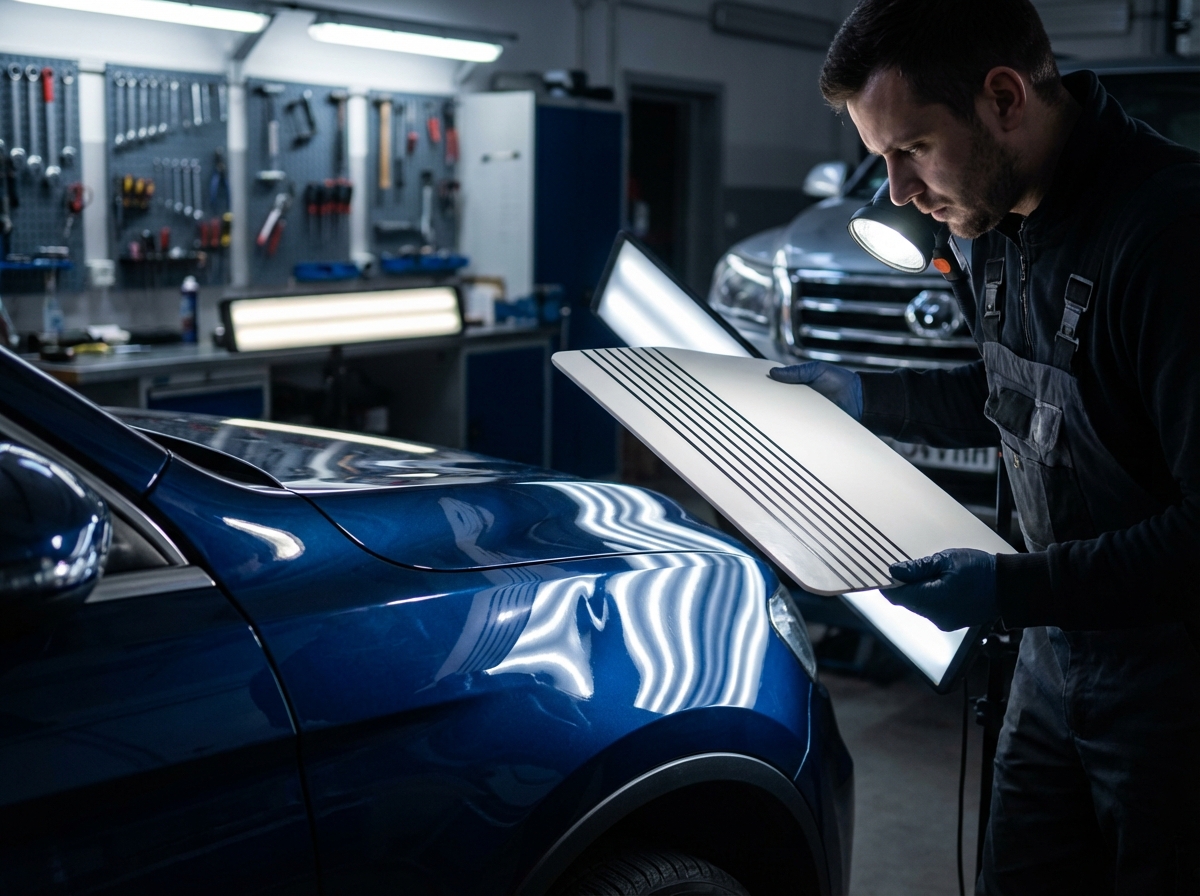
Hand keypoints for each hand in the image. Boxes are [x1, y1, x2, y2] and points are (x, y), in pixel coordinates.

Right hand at [769, 360, 862, 420]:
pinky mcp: (813, 427)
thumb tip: (773, 373)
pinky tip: (790, 426)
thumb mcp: (817, 370)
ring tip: (775, 416)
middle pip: (780, 406)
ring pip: (789, 419)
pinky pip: (801, 429)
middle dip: (772, 406)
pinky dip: (796, 428)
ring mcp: (806, 416)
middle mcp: (800, 403)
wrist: (861, 398)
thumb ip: (797, 371)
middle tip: (763, 405)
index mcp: (798, 389)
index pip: (778, 391)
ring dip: (783, 418)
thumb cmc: (841, 382)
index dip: (768, 390)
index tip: (759, 389)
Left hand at [881, 549, 997, 631]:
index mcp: (931, 599)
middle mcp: (934, 616)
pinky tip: (939, 584)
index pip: (896, 596)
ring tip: (929, 573)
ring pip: (917, 606)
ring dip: (916, 591)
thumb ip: (917, 568)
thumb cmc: (980, 570)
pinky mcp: (950, 623)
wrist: (1008, 586)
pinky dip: (928, 598)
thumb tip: (893, 572)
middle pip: (906, 601)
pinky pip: (930, 610)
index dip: (887, 584)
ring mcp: (943, 622)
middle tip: (906, 567)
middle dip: (903, 586)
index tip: (883, 572)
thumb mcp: (946, 560)